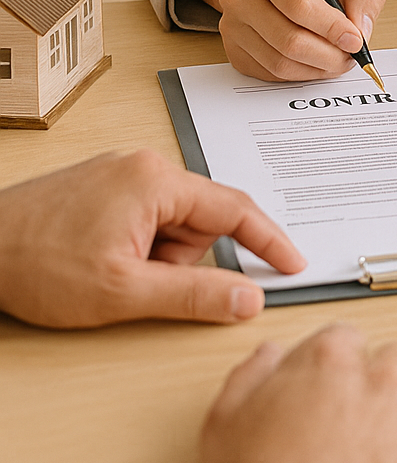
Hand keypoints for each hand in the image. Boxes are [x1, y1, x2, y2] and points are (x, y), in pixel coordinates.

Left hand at [0, 150, 304, 327]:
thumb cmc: (37, 263)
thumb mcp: (124, 292)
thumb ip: (195, 294)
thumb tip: (248, 298)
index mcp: (157, 180)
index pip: (234, 209)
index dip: (269, 241)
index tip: (293, 264)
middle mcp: (144, 164)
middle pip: (200, 220)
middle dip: (180, 261)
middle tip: (138, 284)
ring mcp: (122, 171)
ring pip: (172, 224)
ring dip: (155, 258)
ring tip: (108, 274)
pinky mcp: (105, 184)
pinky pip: (146, 218)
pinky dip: (138, 248)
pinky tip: (102, 262)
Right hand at [190, 0, 386, 81]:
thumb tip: (360, 31)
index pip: (298, 4)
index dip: (331, 27)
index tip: (354, 39)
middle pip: (290, 40)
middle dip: (329, 55)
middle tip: (350, 56)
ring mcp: (232, 26)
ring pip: (280, 63)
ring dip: (318, 69)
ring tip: (338, 60)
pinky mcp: (233, 52)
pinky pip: (271, 75)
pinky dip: (302, 74)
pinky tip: (316, 63)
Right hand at [199, 324, 396, 462]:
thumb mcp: (224, 420)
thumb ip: (251, 374)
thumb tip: (268, 356)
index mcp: (328, 361)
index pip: (344, 337)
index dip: (334, 363)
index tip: (330, 383)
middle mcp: (377, 381)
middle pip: (396, 357)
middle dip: (381, 379)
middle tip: (363, 409)